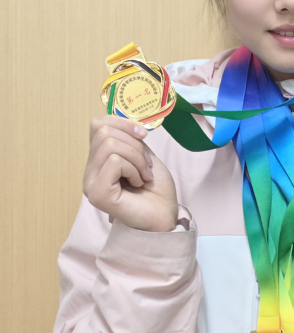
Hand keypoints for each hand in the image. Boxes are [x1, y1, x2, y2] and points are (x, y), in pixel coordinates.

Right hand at [83, 115, 178, 230]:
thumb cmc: (156, 188)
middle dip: (134, 145)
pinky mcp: (97, 193)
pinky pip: (114, 161)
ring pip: (109, 145)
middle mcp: (89, 171)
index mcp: (98, 160)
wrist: (166, 214)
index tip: (143, 135)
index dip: (123, 122)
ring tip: (144, 176)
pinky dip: (134, 169)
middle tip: (147, 165)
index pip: (97, 124)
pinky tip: (138, 184)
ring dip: (137, 158)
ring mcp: (90, 183)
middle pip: (104, 132)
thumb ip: (129, 138)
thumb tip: (123, 118)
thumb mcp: (143, 154)